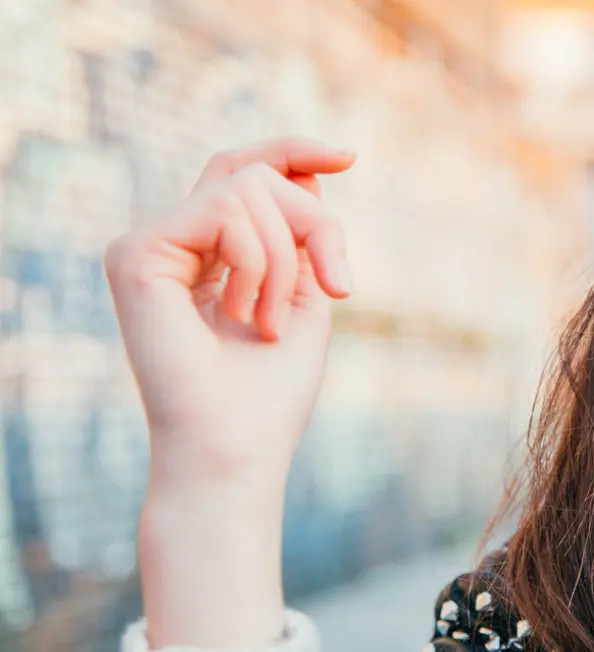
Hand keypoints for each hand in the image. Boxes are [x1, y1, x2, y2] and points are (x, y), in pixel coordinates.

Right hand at [106, 136, 354, 481]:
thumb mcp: (305, 294)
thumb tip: (306, 170)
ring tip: (271, 323)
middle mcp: (174, 245)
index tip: (348, 157)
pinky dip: (258, 262)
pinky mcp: (134, 253)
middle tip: (336, 285)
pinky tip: (245, 315)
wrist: (234, 446)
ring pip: (245, 187)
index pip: (243, 174)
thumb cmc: (270, 390)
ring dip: (286, 258)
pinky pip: (224, 209)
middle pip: (254, 174)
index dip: (293, 152)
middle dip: (313, 221)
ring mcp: (149, 246)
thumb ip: (301, 233)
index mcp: (209, 254)